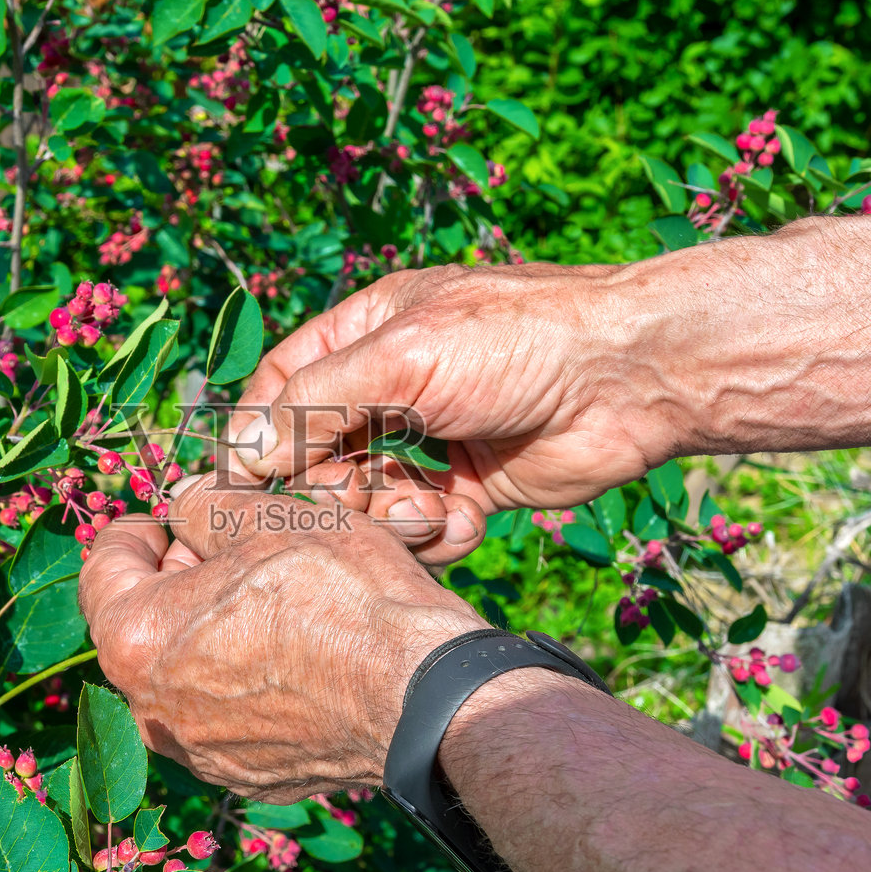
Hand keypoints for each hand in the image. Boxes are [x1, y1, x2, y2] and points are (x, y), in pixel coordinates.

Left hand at [76, 472, 482, 803]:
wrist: (420, 693)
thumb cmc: (340, 595)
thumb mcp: (268, 518)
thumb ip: (206, 506)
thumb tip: (186, 505)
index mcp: (136, 640)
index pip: (103, 568)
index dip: (138, 529)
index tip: (172, 517)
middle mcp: (153, 710)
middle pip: (145, 626)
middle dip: (180, 582)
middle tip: (232, 550)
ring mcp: (202, 754)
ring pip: (188, 675)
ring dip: (214, 634)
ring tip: (273, 600)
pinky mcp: (251, 778)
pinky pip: (231, 718)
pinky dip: (250, 684)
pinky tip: (300, 656)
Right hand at [228, 263, 675, 521]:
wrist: (629, 381)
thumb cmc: (516, 342)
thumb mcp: (402, 355)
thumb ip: (315, 402)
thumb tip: (241, 454)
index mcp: (365, 335)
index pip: (280, 390)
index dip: (257, 440)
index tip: (241, 491)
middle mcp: (391, 389)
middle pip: (317, 457)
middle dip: (334, 487)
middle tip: (360, 496)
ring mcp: (430, 442)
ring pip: (366, 501)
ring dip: (388, 517)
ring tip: (428, 510)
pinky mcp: (470, 491)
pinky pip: (422, 530)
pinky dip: (438, 536)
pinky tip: (467, 519)